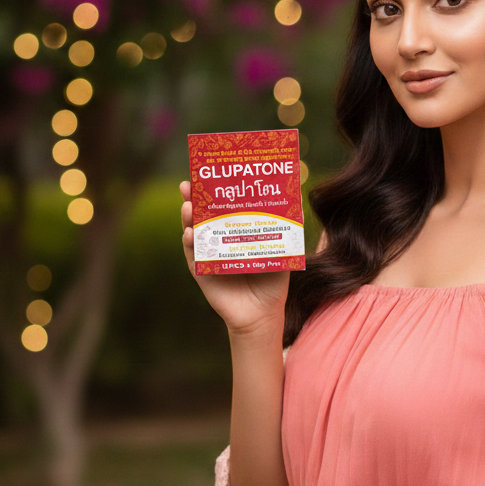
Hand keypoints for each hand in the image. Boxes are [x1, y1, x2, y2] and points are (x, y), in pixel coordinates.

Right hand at [180, 180, 288, 334]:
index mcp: (233, 231)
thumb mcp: (281, 249)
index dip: (212, 190)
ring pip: (193, 232)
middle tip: (188, 185)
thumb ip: (285, 227)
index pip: (220, 206)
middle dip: (192, 198)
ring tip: (188, 206)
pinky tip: (190, 233)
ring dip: (188, 218)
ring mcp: (207, 256)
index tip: (206, 173)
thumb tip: (297, 199)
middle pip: (201, 214)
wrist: (264, 312)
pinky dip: (191, 244)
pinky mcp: (202, 273)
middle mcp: (217, 240)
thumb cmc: (272, 279)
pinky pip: (193, 256)